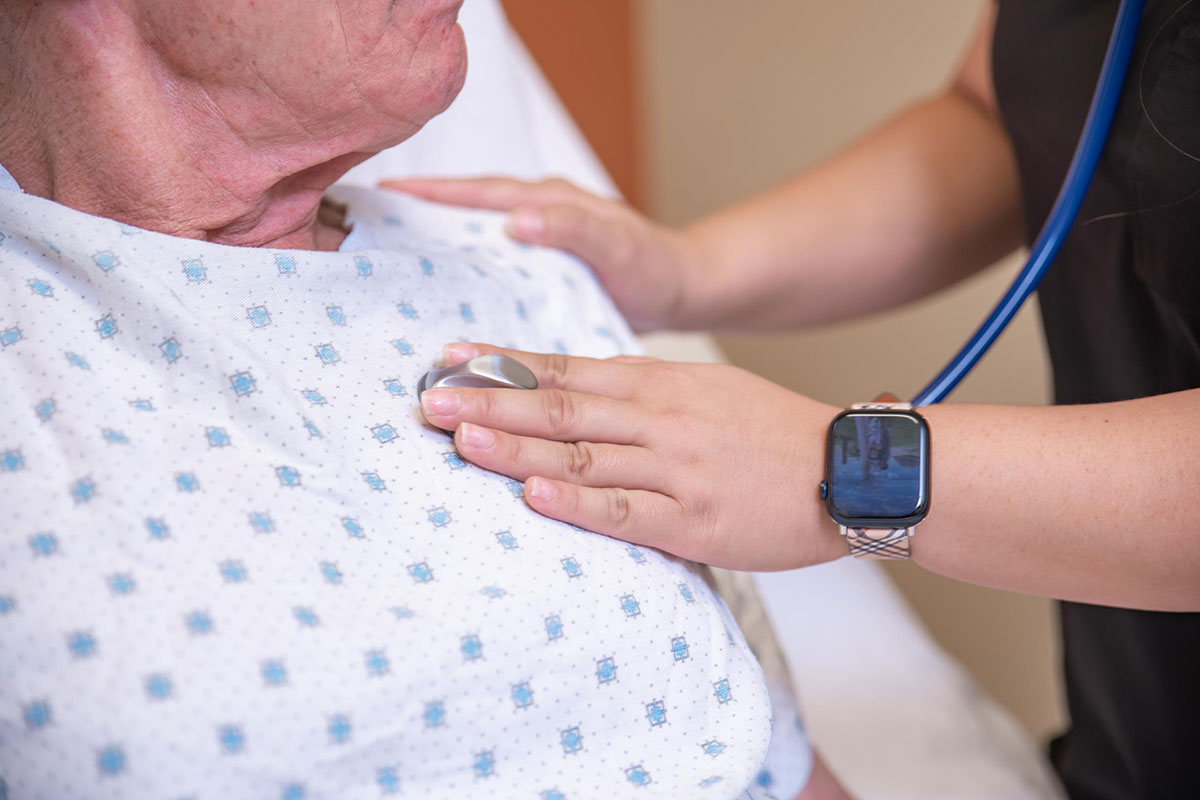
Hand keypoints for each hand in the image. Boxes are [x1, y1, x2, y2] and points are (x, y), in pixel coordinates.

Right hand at [380, 176, 710, 331]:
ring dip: (437, 249)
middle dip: (419, 215)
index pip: (479, 192)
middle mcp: (536, 217)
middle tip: (368, 229)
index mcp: (547, 202)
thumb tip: (517, 218)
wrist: (681, 291)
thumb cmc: (652, 264)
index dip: (432, 193)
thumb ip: (573, 227)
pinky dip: (465, 277)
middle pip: (466, 211)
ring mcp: (536, 244)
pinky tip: (442, 303)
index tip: (385, 194)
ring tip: (389, 268)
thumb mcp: (617, 243)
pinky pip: (492, 268)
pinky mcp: (541, 272)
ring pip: (475, 239)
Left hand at [418, 342, 846, 570]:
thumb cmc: (767, 429)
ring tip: (461, 441)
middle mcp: (659, 419)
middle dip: (490, 402)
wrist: (847, 469)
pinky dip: (576, 504)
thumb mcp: (701, 388)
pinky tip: (533, 496)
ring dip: (517, 449)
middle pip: (560, 409)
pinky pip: (625, 512)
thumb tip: (568, 386)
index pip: (564, 370)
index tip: (448, 359)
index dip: (502, 366)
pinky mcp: (693, 521)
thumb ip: (636, 389)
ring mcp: (675, 470)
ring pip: (583, 457)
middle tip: (431, 399)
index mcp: (657, 383)